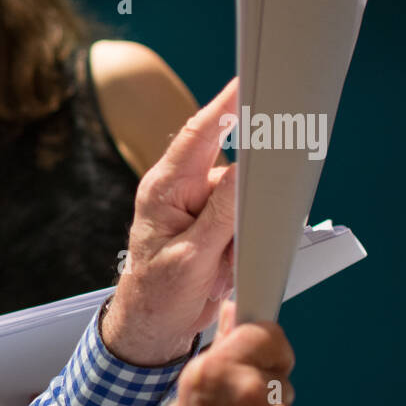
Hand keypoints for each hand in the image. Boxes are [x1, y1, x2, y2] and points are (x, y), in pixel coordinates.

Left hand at [102, 79, 239, 364]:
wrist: (154, 326)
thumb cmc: (159, 293)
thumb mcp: (192, 256)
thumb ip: (222, 213)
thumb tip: (247, 169)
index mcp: (164, 189)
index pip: (199, 136)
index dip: (226, 105)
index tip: (250, 79)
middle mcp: (181, 190)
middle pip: (231, 165)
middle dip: (245, 197)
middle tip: (234, 229)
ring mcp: (199, 206)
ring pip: (245, 199)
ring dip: (242, 232)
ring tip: (220, 264)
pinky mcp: (214, 223)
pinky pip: (245, 221)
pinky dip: (243, 244)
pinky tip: (223, 266)